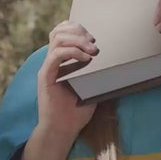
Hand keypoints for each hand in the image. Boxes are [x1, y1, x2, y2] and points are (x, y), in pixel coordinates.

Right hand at [37, 21, 98, 138]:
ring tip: (92, 51)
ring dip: (77, 41)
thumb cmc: (76, 112)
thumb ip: (96, 72)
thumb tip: (114, 61)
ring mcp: (47, 68)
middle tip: (94, 43)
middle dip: (79, 32)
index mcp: (60, 62)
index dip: (77, 29)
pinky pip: (55, 56)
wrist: (62, 130)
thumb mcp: (91, 87)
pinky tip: (86, 60)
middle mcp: (51, 62)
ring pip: (57, 39)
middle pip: (59, 31)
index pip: (62, 33)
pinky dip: (72, 53)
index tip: (93, 38)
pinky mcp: (45, 77)